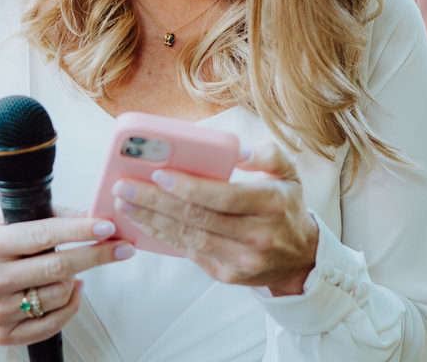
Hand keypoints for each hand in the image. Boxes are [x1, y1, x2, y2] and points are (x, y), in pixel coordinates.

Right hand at [0, 214, 133, 346]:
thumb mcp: (11, 220)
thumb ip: (51, 215)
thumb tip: (92, 216)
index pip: (42, 236)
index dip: (78, 231)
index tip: (107, 227)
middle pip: (57, 268)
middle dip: (96, 255)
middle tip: (122, 247)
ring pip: (60, 294)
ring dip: (77, 278)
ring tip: (74, 267)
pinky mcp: (3, 333)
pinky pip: (53, 323)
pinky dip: (71, 304)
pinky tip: (73, 288)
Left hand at [112, 141, 317, 296]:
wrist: (301, 259)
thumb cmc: (285, 206)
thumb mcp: (288, 173)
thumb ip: (267, 154)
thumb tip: (238, 152)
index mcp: (271, 204)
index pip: (224, 196)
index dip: (189, 186)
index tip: (158, 173)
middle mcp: (258, 235)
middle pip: (198, 217)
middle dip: (156, 201)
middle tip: (125, 187)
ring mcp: (243, 259)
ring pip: (189, 238)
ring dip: (152, 221)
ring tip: (126, 204)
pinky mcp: (228, 275)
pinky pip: (190, 254)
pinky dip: (164, 238)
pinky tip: (144, 222)